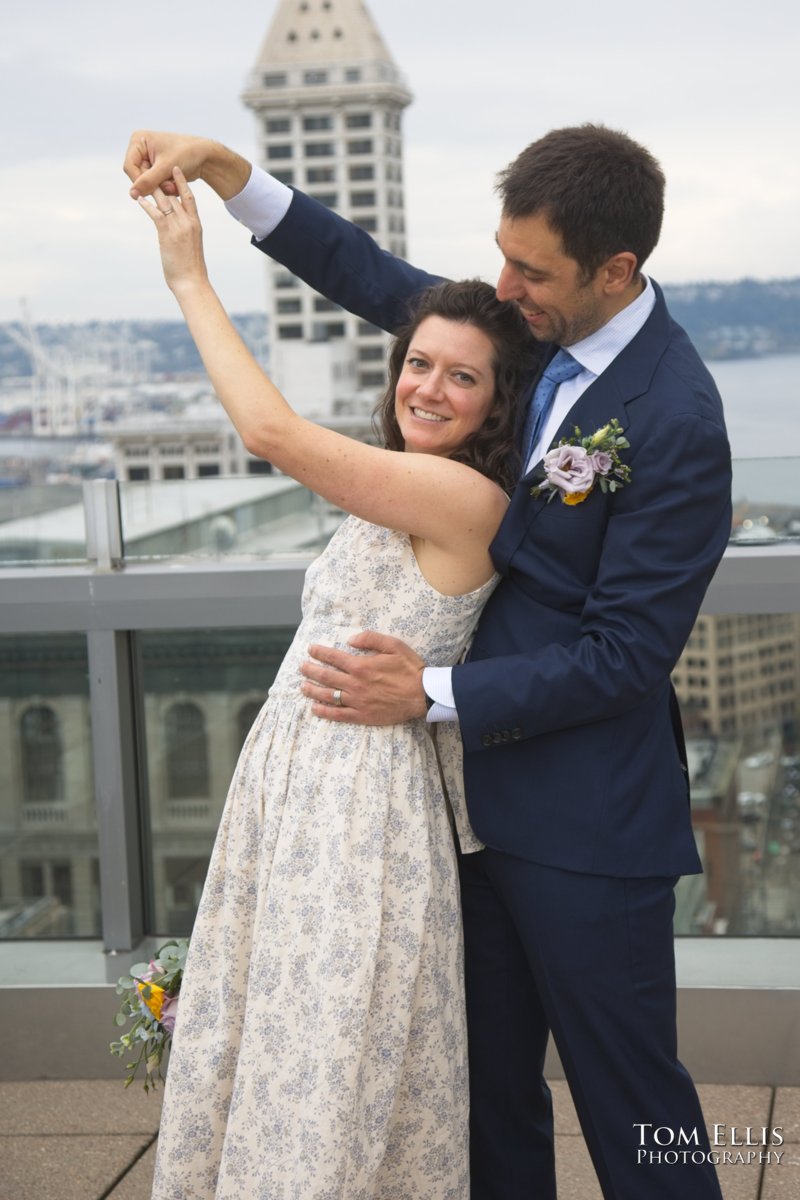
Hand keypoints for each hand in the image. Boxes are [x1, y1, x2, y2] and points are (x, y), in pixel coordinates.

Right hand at [123, 130, 250, 200]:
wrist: (205, 156)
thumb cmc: (187, 154)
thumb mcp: (166, 167)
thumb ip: (148, 181)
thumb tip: (132, 194)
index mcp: (139, 140)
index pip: (130, 166)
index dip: (139, 181)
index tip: (151, 190)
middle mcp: (141, 148)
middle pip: (137, 176)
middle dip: (154, 184)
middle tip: (169, 185)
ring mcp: (148, 159)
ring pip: (146, 182)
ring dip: (160, 187)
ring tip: (174, 184)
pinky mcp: (156, 168)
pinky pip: (154, 184)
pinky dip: (164, 186)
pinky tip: (174, 183)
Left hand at [136, 169, 206, 294]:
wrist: (192, 281)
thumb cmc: (191, 269)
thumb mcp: (191, 247)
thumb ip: (184, 235)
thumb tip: (176, 234)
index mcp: (196, 224)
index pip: (189, 197)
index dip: (182, 182)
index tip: (176, 169)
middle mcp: (188, 222)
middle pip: (175, 194)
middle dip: (164, 180)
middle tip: (154, 166)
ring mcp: (178, 226)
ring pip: (165, 200)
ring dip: (153, 188)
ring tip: (144, 176)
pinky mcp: (167, 233)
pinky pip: (156, 213)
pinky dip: (147, 204)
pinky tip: (140, 198)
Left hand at [300, 632, 427, 724]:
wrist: (423, 695)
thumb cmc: (410, 669)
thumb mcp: (394, 645)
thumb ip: (371, 639)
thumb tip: (351, 639)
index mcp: (361, 666)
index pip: (333, 657)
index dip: (319, 652)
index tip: (310, 649)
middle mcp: (355, 684)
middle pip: (326, 676)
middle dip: (311, 670)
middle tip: (302, 667)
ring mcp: (357, 701)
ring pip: (328, 696)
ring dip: (312, 690)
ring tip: (302, 687)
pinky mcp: (362, 715)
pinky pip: (338, 714)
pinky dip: (324, 712)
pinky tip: (315, 709)